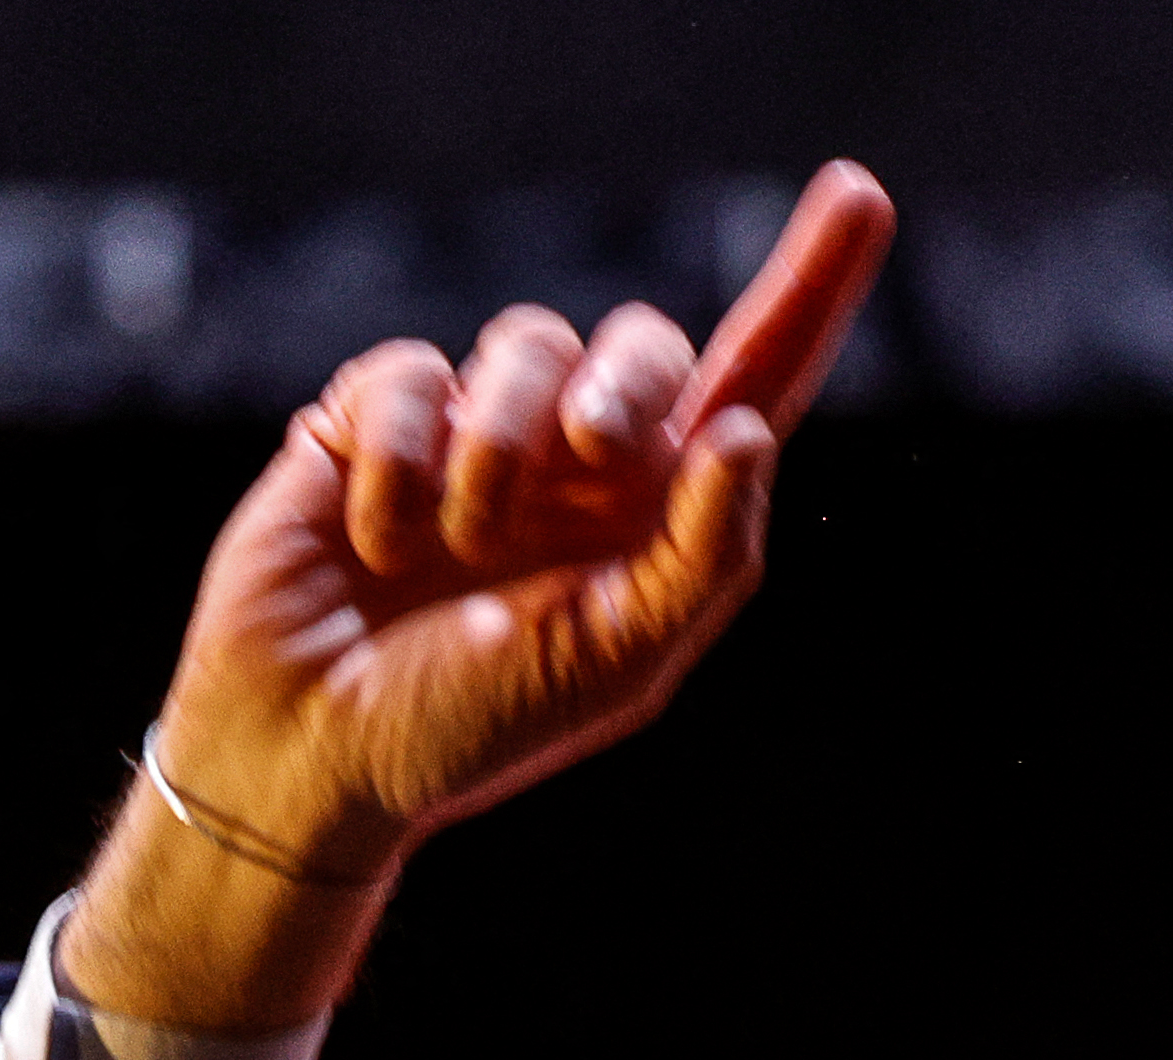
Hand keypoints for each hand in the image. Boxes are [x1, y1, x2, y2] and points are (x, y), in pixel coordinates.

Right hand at [66, 162, 895, 1031]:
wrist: (313, 751)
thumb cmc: (472, 726)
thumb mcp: (616, 661)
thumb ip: (704, 554)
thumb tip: (749, 433)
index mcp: (656, 517)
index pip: (751, 383)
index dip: (809, 289)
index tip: (860, 196)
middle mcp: (578, 462)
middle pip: (644, 342)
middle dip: (631, 382)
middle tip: (598, 452)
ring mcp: (476, 431)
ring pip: (530, 341)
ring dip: (502, 448)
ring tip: (459, 543)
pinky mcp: (374, 417)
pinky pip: (413, 372)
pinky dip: (401, 460)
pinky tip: (377, 538)